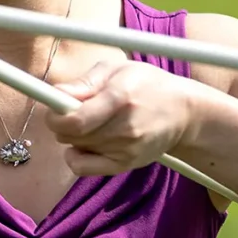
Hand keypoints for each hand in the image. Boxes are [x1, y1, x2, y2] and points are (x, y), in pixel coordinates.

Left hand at [43, 57, 203, 176]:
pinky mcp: (126, 164)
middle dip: (64, 123)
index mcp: (120, 98)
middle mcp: (124, 127)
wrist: (183, 112)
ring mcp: (126, 149)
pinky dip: (76, 157)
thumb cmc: (147, 85)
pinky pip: (83, 168)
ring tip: (94, 123)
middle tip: (77, 112)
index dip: (54, 116)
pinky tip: (85, 145)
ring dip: (75, 137)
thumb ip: (84, 82)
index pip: (74, 120)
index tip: (54, 109)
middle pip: (70, 135)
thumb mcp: (117, 70)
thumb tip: (55, 93)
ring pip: (76, 148)